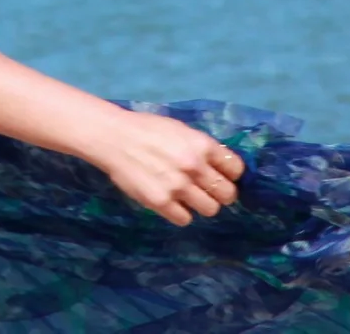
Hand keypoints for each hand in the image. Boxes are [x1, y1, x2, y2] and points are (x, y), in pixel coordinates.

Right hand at [88, 109, 243, 225]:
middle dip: (221, 193)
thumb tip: (221, 167)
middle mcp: (194, 166)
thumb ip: (202, 148)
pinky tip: (172, 202)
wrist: (113, 138)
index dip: (231, 174)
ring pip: (210, 209)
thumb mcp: (181, 130)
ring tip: (189, 197)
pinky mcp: (161, 202)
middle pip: (227, 194)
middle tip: (208, 191)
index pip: (236, 169)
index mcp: (201, 145)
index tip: (223, 176)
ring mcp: (178, 186)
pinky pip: (185, 219)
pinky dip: (181, 213)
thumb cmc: (147, 129)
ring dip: (202, 204)